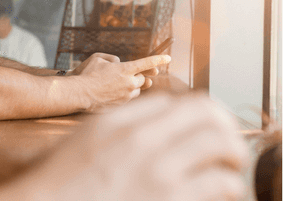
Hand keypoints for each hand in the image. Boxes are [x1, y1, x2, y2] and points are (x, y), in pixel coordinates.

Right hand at [20, 94, 250, 200]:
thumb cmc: (61, 185)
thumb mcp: (83, 142)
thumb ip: (116, 128)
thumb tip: (149, 126)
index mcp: (117, 123)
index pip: (175, 102)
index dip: (195, 115)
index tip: (202, 131)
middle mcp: (139, 139)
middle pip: (205, 113)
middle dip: (224, 128)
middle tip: (226, 147)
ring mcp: (156, 169)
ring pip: (220, 143)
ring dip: (231, 156)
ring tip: (227, 170)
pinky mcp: (170, 199)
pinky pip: (220, 182)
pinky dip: (227, 186)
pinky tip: (220, 193)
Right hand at [72, 53, 169, 111]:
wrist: (79, 94)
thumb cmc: (86, 74)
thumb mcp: (97, 58)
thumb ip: (112, 59)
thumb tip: (119, 64)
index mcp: (125, 69)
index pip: (147, 63)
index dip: (158, 59)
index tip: (168, 58)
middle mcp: (129, 83)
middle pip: (143, 79)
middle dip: (139, 76)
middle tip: (130, 74)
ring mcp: (126, 96)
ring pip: (136, 91)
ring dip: (131, 87)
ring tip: (116, 85)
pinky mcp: (121, 106)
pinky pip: (128, 99)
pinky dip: (123, 95)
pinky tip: (110, 93)